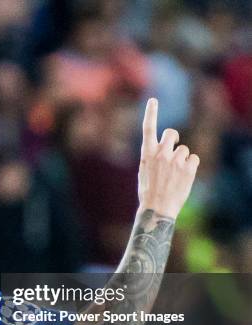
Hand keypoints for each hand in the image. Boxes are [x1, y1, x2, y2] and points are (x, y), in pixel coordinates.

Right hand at [137, 98, 199, 218]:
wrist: (157, 208)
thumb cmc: (149, 191)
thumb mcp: (145, 171)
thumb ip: (154, 157)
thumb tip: (167, 150)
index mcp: (147, 154)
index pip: (148, 129)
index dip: (151, 113)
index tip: (153, 100)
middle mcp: (161, 154)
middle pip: (171, 134)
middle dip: (173, 138)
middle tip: (173, 147)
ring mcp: (175, 160)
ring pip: (184, 150)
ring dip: (182, 159)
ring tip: (175, 174)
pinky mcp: (188, 168)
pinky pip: (194, 159)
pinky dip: (191, 166)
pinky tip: (184, 177)